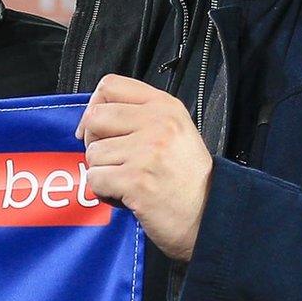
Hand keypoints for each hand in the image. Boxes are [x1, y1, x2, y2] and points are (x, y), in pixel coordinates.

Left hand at [76, 74, 213, 261]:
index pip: (111, 85)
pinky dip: (103, 191)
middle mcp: (158, 123)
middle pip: (94, 117)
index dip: (95, 105)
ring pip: (93, 152)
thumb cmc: (188, 178)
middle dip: (94, 141)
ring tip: (127, 179)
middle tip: (112, 158)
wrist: (208, 214)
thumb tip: (94, 115)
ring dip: (103, 170)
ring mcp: (147, 151)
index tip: (98, 126)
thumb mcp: (175, 131)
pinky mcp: (136, 179)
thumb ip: (140, 116)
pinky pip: (95, 178)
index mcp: (165, 107)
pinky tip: (125, 193)